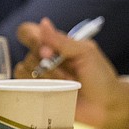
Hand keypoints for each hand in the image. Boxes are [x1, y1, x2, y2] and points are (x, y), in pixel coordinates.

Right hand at [14, 17, 128, 128]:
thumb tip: (43, 22)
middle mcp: (43, 59)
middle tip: (67, 72)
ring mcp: (39, 77)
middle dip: (47, 64)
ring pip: (23, 70)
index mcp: (56, 44)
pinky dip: (35, 87)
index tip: (47, 51)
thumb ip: (62, 41)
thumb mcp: (85, 53)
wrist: (106, 106)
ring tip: (65, 84)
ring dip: (46, 77)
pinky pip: (21, 87)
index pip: (28, 32)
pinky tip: (54, 91)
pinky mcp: (36, 94)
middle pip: (28, 53)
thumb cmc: (100, 77)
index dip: (31, 38)